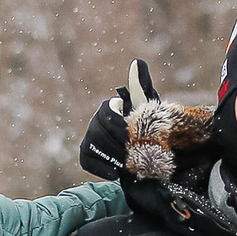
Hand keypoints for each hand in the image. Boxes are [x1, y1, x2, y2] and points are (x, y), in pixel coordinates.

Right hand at [80, 59, 159, 180]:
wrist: (149, 150)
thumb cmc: (149, 125)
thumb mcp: (148, 107)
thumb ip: (142, 87)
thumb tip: (137, 62)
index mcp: (109, 107)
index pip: (108, 115)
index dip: (121, 129)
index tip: (134, 138)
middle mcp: (96, 120)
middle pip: (99, 133)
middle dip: (117, 146)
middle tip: (134, 156)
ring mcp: (89, 137)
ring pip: (92, 146)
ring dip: (110, 157)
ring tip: (127, 165)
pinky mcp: (87, 154)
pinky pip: (87, 160)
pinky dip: (100, 168)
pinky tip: (116, 173)